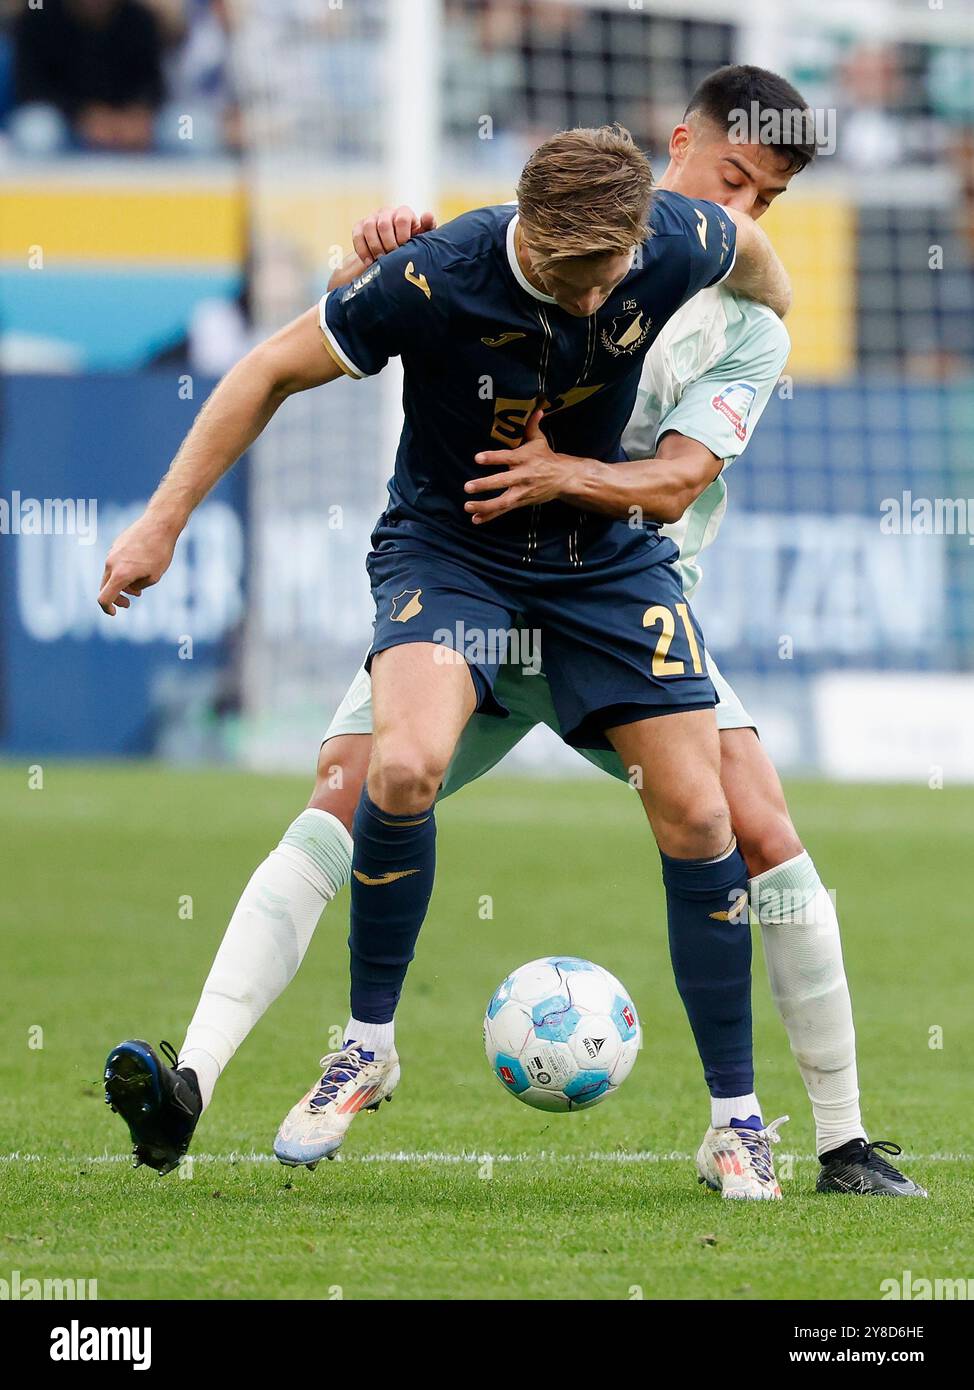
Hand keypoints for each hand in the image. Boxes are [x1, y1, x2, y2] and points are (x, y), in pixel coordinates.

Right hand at [98, 511, 179, 615]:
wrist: (159, 524)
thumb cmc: (160, 552)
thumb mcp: (154, 577)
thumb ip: (139, 586)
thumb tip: (131, 587)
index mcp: (120, 574)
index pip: (104, 598)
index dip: (107, 609)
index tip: (114, 613)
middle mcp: (111, 563)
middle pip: (105, 587)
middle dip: (116, 598)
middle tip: (129, 603)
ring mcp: (112, 553)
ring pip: (110, 575)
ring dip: (121, 585)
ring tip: (138, 588)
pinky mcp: (116, 545)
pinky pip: (115, 563)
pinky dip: (122, 571)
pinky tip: (137, 569)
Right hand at [352, 205, 436, 265]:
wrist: (392, 256)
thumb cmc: (412, 246)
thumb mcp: (422, 239)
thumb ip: (427, 227)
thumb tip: (427, 215)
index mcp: (404, 213)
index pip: (402, 218)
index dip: (402, 236)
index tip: (404, 249)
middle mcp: (387, 212)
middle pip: (384, 224)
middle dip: (388, 244)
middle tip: (392, 258)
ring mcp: (372, 218)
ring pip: (369, 227)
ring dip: (375, 247)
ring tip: (381, 261)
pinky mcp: (359, 227)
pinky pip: (357, 235)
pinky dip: (363, 250)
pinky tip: (369, 262)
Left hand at [465, 410, 581, 523]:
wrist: (564, 479)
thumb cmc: (546, 457)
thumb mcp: (539, 440)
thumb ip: (532, 425)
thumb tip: (535, 408)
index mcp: (524, 458)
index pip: (507, 457)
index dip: (493, 458)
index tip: (477, 458)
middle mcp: (523, 476)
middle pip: (503, 481)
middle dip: (485, 485)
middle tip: (467, 486)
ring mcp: (522, 491)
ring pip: (502, 501)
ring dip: (485, 506)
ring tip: (467, 506)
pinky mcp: (521, 502)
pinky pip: (504, 511)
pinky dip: (490, 516)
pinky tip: (475, 519)